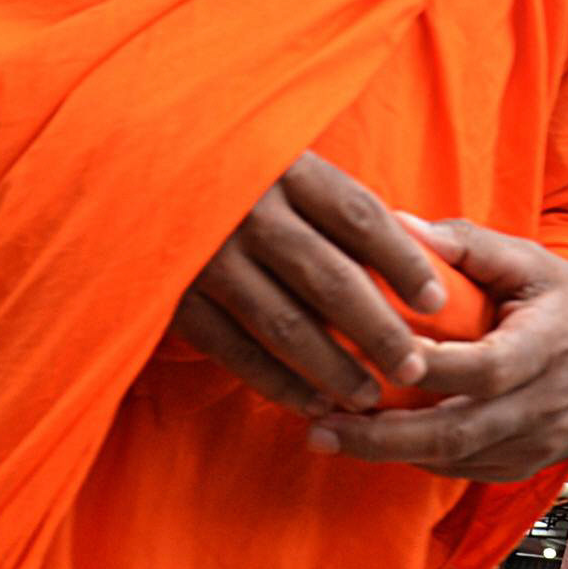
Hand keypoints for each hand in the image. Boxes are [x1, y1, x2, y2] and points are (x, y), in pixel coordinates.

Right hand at [173, 153, 443, 416]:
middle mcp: (248, 210)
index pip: (359, 217)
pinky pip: (234, 350)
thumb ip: (332, 206)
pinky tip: (310, 403)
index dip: (403, 261)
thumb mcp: (280, 165)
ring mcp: (208, 255)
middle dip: (379, 331)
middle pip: (330, 278)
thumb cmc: (230, 176)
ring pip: (284, 324)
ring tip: (370, 397)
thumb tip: (413, 257)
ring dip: (333, 368)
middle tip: (416, 369)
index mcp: (284, 168)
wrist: (130, 174)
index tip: (437, 301)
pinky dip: (275, 381)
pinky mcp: (173, 297)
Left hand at [306, 219, 567, 481]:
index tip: (371, 357)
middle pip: (460, 432)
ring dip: (387, 453)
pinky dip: (414, 460)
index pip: (486, 367)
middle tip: (320, 427)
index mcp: (549, 345)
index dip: (431, 369)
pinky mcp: (524, 465)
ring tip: (325, 435)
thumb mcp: (532, 260)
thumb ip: (467, 243)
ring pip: (455, 460)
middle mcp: (545, 403)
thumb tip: (397, 224)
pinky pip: (462, 471)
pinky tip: (371, 443)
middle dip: (385, 437)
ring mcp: (536, 442)